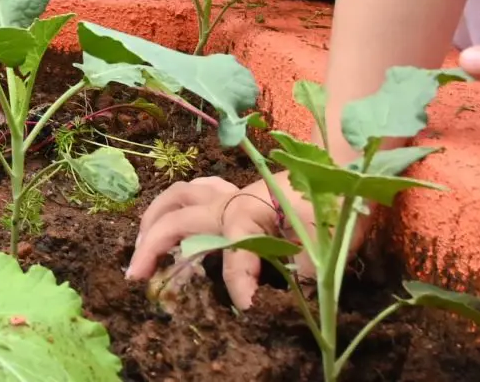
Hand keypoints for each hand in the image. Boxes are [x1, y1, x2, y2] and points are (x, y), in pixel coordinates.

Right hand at [128, 176, 319, 310]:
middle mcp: (229, 200)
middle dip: (152, 246)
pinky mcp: (234, 194)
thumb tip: (280, 298)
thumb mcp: (327, 241)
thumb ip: (300, 270)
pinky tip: (170, 223)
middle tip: (136, 275)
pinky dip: (173, 206)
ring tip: (140, 248)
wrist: (343, 168)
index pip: (233, 257)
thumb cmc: (336, 201)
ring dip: (153, 220)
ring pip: (176, 198)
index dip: (239, 286)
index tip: (248, 310)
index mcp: (248, 211)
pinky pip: (192, 193)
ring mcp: (228, 194)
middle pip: (178, 219)